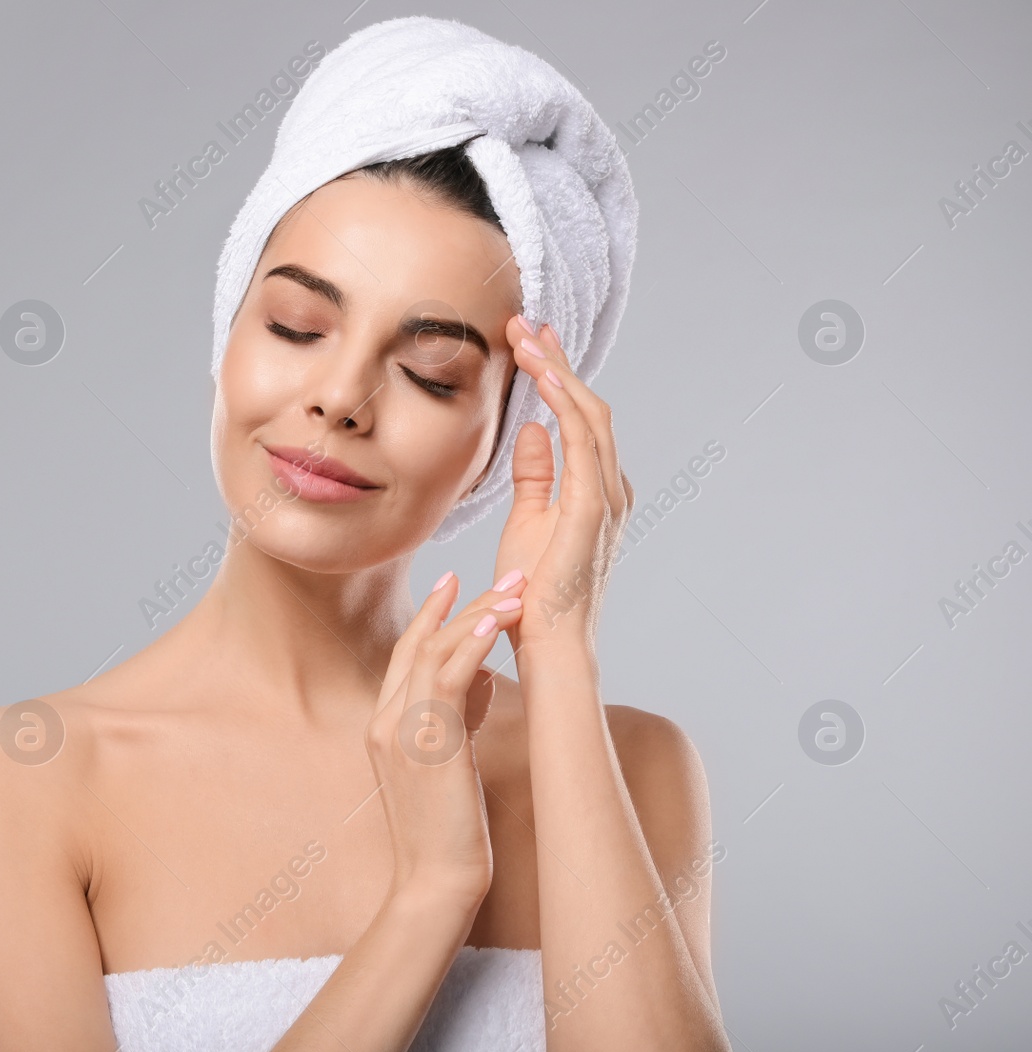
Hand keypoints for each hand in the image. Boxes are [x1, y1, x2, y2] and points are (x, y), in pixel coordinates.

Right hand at [364, 571, 529, 906]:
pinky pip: (445, 679)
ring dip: (478, 614)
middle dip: (462, 603)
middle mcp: (383, 721)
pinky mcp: (425, 743)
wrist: (433, 883)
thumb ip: (456, 719)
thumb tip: (485, 681)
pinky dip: (470, 645)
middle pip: (419, 643)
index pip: (406, 654)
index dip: (431, 615)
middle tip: (507, 573)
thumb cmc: (446, 835)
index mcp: (383, 726)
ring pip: (434, 652)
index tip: (455, 579)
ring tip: (517, 589)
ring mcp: (399, 731)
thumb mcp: (447, 765)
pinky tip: (496, 622)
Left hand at [492, 317, 632, 657]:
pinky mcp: (593, 510)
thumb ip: (536, 476)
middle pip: (589, 408)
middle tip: (525, 322)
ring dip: (559, 371)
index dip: (556, 377)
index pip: (579, 419)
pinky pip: (584, 444)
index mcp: (595, 491)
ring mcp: (606, 499)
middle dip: (557, 361)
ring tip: (528, 335)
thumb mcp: (528, 521)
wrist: (547, 645)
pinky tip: (544, 376)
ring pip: (591, 416)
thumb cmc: (533, 594)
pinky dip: (566, 404)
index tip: (528, 342)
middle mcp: (609, 489)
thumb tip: (532, 431)